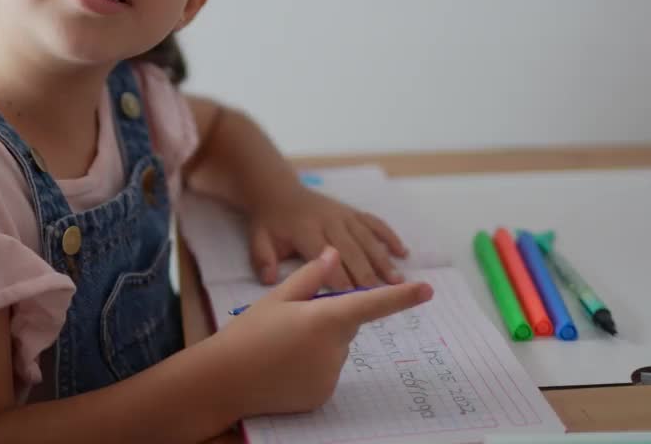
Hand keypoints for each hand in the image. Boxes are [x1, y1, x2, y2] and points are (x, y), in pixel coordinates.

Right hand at [212, 247, 432, 415]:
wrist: (224, 380)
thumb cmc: (248, 333)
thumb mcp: (277, 298)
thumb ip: (310, 276)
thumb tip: (333, 255)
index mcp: (324, 318)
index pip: (371, 304)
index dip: (401, 296)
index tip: (427, 289)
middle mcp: (334, 349)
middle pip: (345, 324)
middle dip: (325, 318)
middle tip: (288, 324)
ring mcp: (331, 375)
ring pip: (336, 348)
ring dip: (317, 344)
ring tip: (281, 347)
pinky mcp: (324, 395)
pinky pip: (327, 371)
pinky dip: (311, 366)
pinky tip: (285, 367)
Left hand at [248, 183, 408, 287]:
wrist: (278, 190)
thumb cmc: (269, 222)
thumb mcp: (259, 239)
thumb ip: (263, 259)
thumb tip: (269, 279)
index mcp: (305, 231)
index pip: (324, 258)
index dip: (339, 278)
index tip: (353, 300)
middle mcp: (328, 221)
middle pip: (351, 250)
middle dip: (368, 273)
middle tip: (385, 295)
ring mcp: (343, 215)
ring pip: (367, 238)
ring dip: (383, 259)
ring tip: (398, 280)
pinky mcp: (352, 211)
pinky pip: (374, 222)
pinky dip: (389, 236)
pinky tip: (403, 252)